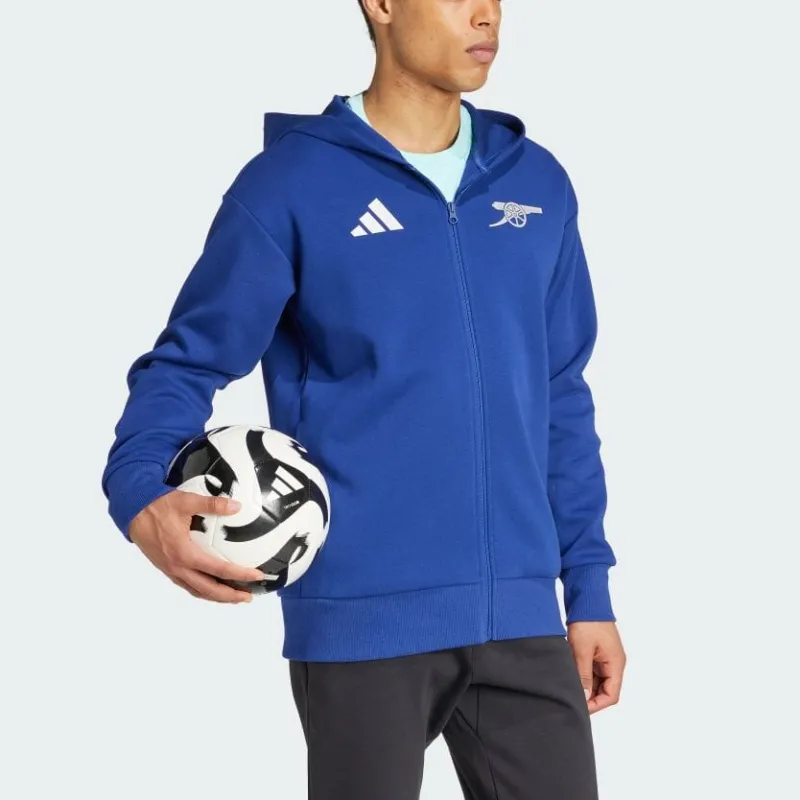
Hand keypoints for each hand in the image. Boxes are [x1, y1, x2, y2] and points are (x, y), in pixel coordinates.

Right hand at [128, 489, 267, 603]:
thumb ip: (212, 504)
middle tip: (248, 596)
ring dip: (217, 596)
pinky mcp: (166, 568)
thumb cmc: (158, 506)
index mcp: (185, 553)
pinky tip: (212, 586)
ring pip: (197, 591)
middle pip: (209, 590)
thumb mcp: (187, 501)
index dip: (240, 575)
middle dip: (230, 596)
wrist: (132, 512)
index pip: (219, 570)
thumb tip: (236, 506)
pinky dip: (203, 590)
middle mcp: (178, 567)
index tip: (257, 576)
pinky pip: (188, 585)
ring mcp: (171, 570)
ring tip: (234, 597)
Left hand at [567, 621, 625, 713]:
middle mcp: (614, 663)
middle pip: (605, 690)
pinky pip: (592, 670)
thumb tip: (584, 697)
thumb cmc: (587, 622)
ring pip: (598, 681)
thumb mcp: (582, 650)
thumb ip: (584, 675)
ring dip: (585, 685)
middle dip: (590, 697)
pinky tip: (570, 675)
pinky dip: (583, 675)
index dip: (596, 705)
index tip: (580, 707)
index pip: (611, 695)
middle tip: (571, 699)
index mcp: (616, 664)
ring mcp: (606, 658)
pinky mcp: (597, 652)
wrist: (587, 600)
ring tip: (569, 686)